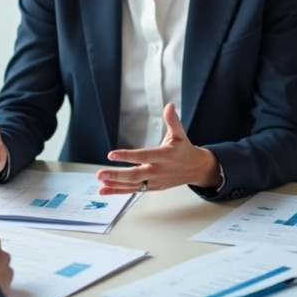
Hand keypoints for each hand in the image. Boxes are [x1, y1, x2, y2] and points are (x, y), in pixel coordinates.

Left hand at [96, 103, 221, 193]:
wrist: (197, 170)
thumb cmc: (185, 150)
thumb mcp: (180, 134)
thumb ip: (173, 121)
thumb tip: (169, 106)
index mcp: (164, 156)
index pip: (143, 156)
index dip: (127, 156)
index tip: (111, 154)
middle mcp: (158, 171)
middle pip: (135, 175)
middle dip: (117, 176)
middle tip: (100, 174)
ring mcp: (155, 181)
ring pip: (133, 185)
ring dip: (115, 185)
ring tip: (100, 183)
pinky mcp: (152, 188)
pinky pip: (133, 190)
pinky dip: (119, 191)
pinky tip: (105, 190)